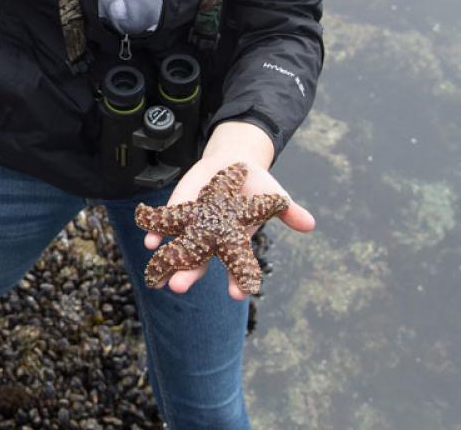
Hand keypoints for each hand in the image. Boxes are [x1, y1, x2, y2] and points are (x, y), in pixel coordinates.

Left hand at [140, 122, 314, 299]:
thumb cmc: (256, 187)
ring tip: (160, 273)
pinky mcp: (181, 211)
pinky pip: (166, 225)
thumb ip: (288, 211)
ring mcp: (194, 229)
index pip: (237, 268)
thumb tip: (310, 224)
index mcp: (237, 243)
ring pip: (179, 250)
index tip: (239, 293)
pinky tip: (150, 242)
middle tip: (179, 287)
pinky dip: (156, 233)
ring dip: (168, 261)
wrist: (232, 167)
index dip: (238, 281)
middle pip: (200, 264)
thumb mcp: (274, 197)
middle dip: (189, 276)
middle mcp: (213, 241)